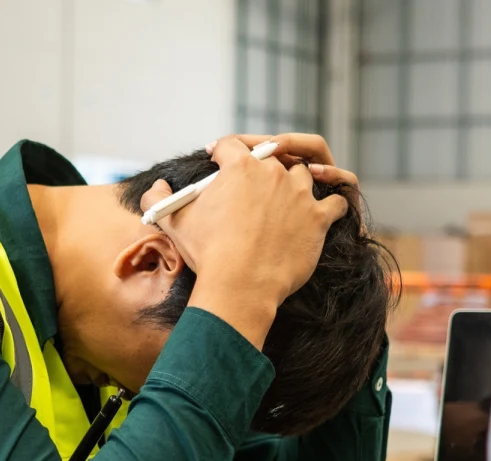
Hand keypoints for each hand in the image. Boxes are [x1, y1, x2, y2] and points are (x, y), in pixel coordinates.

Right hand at [139, 136, 348, 349]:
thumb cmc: (206, 253)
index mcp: (239, 166)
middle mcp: (273, 172)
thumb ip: (157, 198)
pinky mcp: (318, 218)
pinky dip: (331, 205)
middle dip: (262, 170)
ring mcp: (300, 194)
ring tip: (289, 202)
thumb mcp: (172, 222)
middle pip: (272, 158)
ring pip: (305, 175)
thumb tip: (155, 187)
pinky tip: (323, 215)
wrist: (239, 285)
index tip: (219, 163)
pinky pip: (335, 201)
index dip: (222, 153)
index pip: (231, 145)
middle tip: (255, 190)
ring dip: (298, 184)